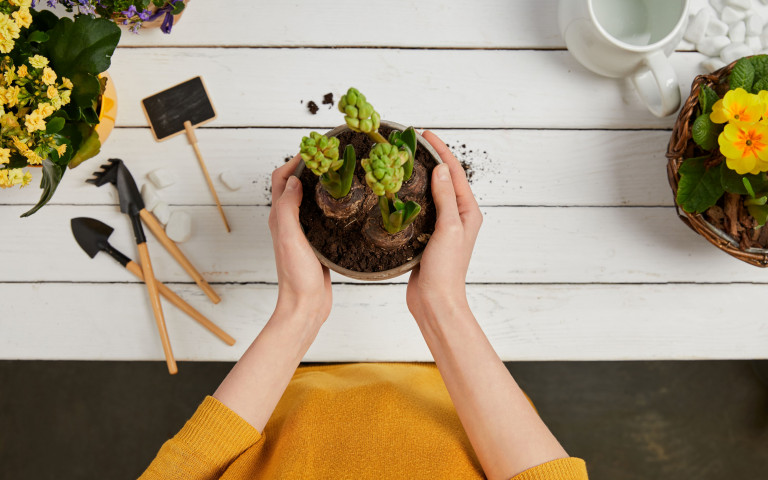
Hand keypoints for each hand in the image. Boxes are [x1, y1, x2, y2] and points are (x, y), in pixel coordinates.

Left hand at [268, 155, 331, 323]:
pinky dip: (329, 205)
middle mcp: (287, 223)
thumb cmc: (296, 275)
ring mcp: (302, 233)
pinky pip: (320, 217)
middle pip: (294, 186)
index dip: (294, 162)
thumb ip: (288, 208)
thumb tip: (295, 180)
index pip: (281, 179)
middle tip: (330, 160)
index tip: (314, 151)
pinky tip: (345, 206)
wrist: (306, 306)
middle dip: (309, 169)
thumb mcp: (289, 237)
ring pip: (308, 201)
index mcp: (279, 218)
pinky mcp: (315, 243)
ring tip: (340, 176)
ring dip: (319, 185)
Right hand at [407, 131, 482, 320]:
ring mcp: (443, 226)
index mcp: (468, 212)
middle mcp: (458, 216)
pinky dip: (411, 195)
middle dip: (431, 158)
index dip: (441, 151)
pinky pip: (421, 208)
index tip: (425, 134)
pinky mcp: (428, 236)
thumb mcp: (448, 229)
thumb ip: (445, 198)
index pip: (455, 173)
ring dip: (420, 176)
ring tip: (403, 160)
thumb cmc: (446, 269)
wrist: (435, 300)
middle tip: (411, 143)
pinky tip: (398, 191)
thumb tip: (441, 169)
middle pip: (445, 179)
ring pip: (432, 193)